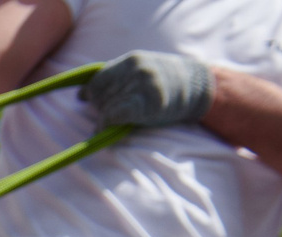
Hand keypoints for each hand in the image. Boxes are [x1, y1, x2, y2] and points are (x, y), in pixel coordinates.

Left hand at [82, 50, 214, 128]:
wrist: (200, 88)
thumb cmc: (167, 84)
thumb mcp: (141, 72)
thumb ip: (116, 79)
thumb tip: (81, 95)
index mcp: (131, 60)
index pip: (96, 81)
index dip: (90, 95)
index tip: (86, 101)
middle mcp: (135, 70)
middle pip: (99, 97)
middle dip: (101, 108)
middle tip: (117, 113)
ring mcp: (143, 85)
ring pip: (105, 109)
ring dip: (107, 120)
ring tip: (126, 119)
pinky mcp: (149, 103)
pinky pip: (113, 117)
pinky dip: (108, 126)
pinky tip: (115, 132)